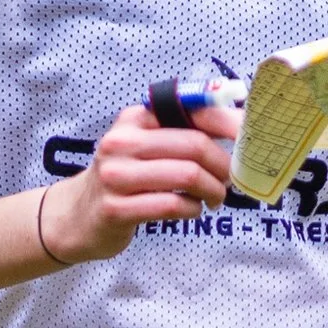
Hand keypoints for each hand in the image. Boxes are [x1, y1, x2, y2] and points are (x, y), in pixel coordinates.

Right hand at [39, 98, 237, 262]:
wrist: (77, 216)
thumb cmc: (124, 179)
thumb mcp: (143, 146)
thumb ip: (180, 134)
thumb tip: (237, 129)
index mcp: (134, 120)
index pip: (190, 111)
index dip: (227, 123)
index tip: (250, 138)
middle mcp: (122, 142)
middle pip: (194, 146)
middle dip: (224, 166)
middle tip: (231, 181)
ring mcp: (116, 176)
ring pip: (187, 175)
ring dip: (213, 190)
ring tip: (215, 198)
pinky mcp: (116, 209)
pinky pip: (173, 205)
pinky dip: (193, 209)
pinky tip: (191, 210)